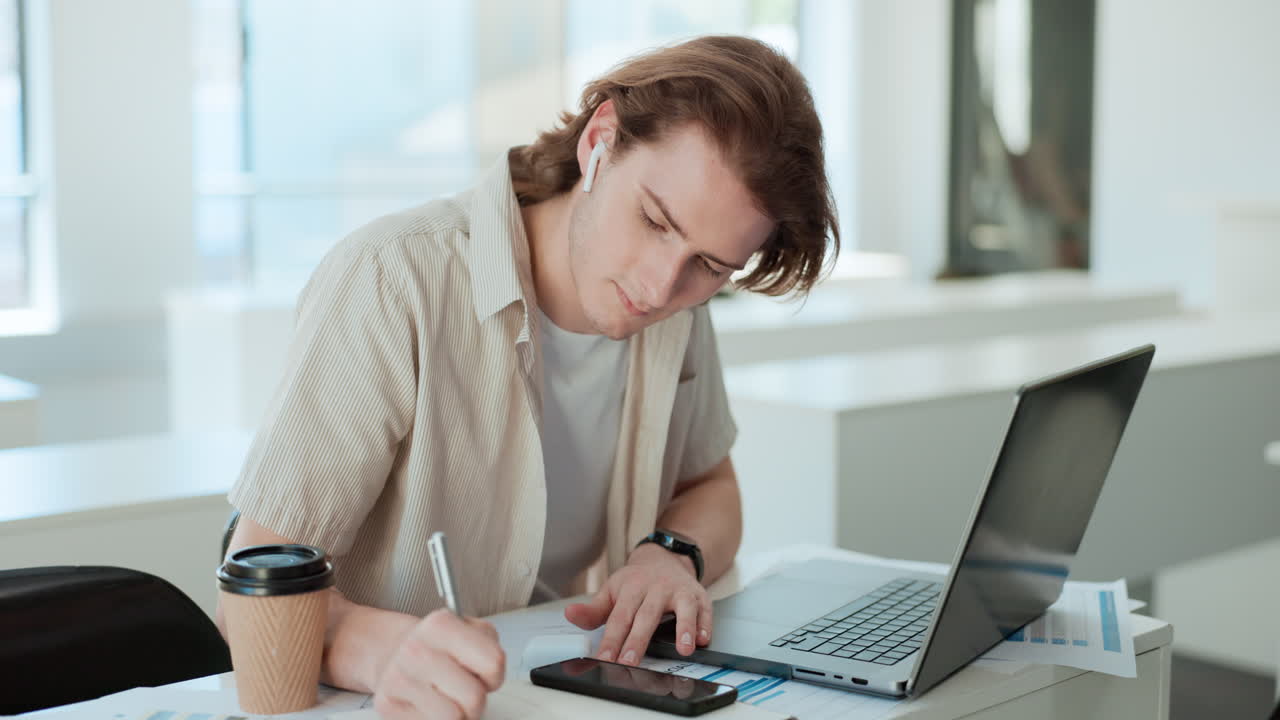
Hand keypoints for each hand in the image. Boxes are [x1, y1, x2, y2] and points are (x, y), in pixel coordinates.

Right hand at [372, 609, 505, 719]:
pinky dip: (434, 719)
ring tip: (446, 697)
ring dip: (456, 713)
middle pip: (474, 698)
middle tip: (463, 689)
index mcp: (441, 625)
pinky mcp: (387, 705)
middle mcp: (416, 650)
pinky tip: (428, 703)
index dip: (494, 675)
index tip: (483, 673)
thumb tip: (494, 672)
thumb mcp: (471, 631)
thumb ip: (490, 647)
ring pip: (453, 717)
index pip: (494, 663)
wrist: (395, 651)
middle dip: (475, 699)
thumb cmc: (439, 646)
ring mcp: (398, 678)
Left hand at [564, 543, 711, 665]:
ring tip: (684, 650)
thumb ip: (593, 610)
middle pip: (647, 616)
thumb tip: (570, 615)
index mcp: (631, 588)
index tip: (604, 659)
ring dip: (684, 629)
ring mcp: (679, 591)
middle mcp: (656, 588)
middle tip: (631, 662)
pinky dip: (706, 624)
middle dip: (639, 640)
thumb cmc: (636, 581)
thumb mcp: (612, 591)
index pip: (619, 617)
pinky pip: (705, 610)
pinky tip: (703, 640)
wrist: (664, 558)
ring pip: (683, 609)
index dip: (611, 639)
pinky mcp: (699, 596)